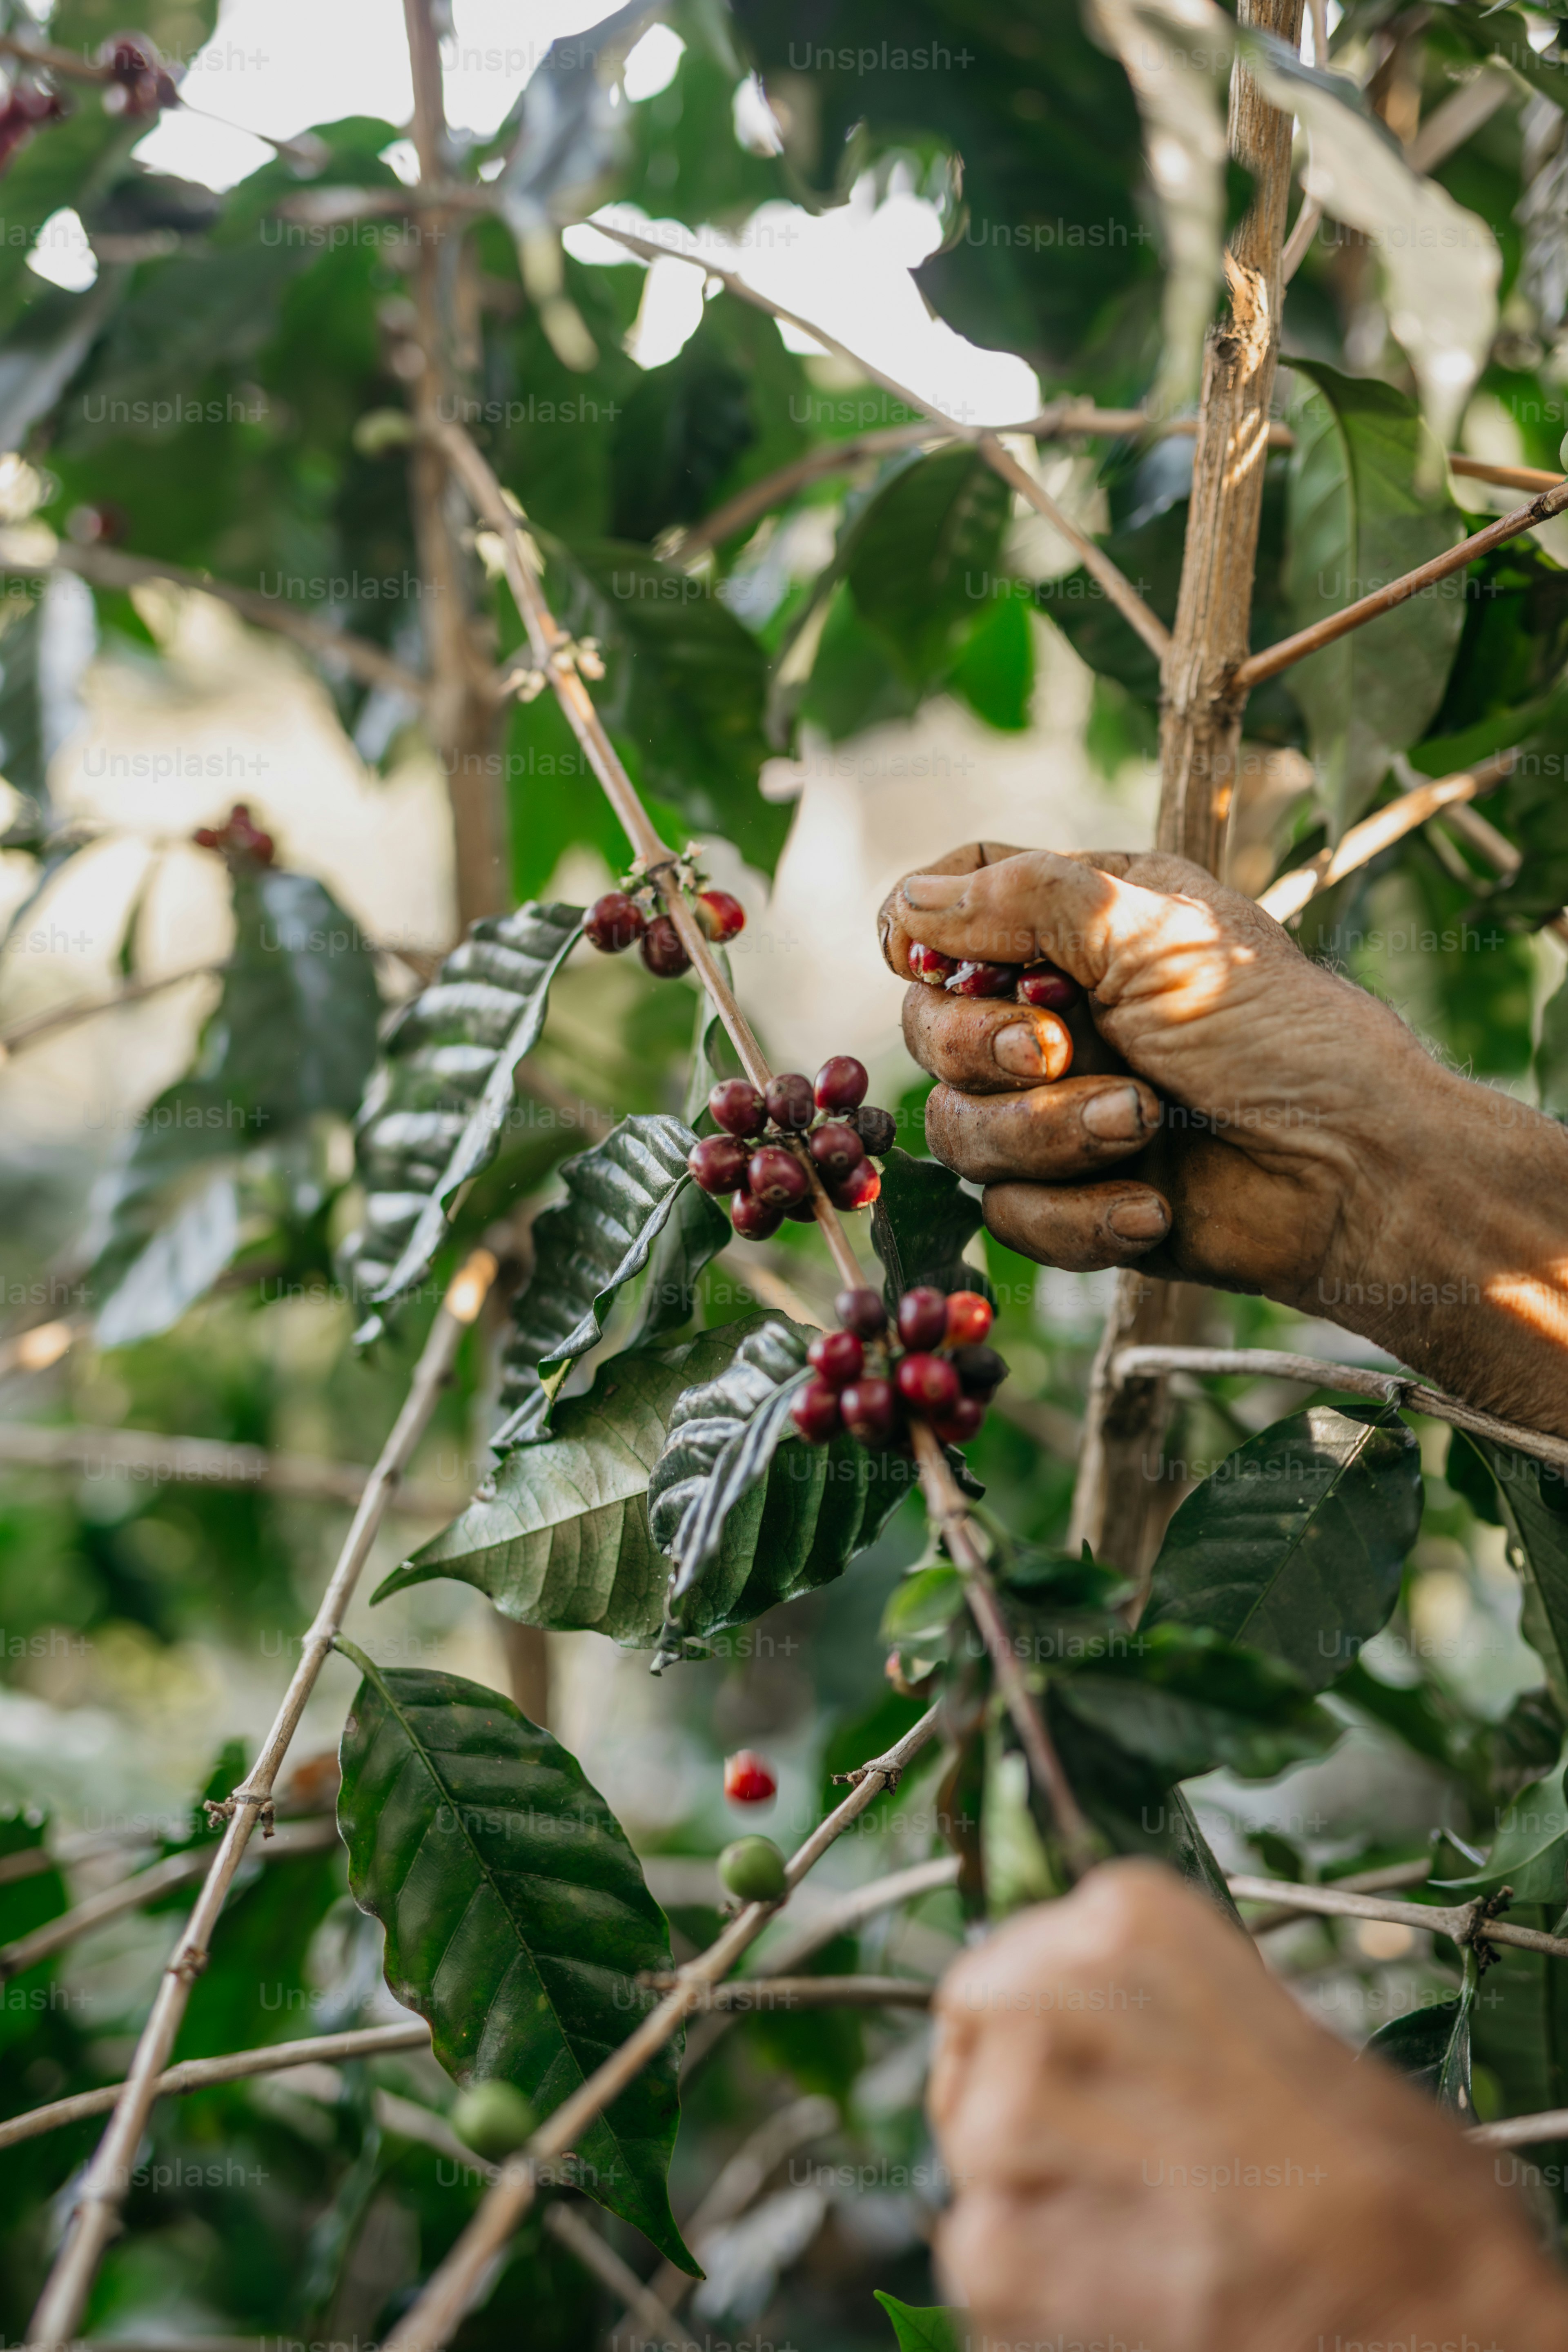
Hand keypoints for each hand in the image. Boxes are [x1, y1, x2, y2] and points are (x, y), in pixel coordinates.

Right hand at [878, 841, 1567, 1431]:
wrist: (1355, 1175)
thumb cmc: (1280, 1036)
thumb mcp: (1155, 933)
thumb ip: (1028, 900)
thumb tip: (909, 908)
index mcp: (1079, 923)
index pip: (948, 906)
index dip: (921, 934)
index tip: (932, 961)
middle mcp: (1056, 1011)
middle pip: (930, 1027)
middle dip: (987, 1049)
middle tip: (1060, 1051)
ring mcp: (1056, 1107)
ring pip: (960, 1129)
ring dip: (1046, 1135)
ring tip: (1140, 1127)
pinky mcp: (1070, 1197)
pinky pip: (1008, 1214)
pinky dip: (1077, 1214)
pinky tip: (1153, 1205)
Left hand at [928, 1863, 1567, 2351]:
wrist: (1433, 2314)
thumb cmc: (1387, 2182)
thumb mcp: (1277, 2023)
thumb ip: (1167, 2012)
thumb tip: (1105, 2036)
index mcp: (1125, 1918)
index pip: (1015, 1961)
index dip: (1050, 2032)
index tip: (1092, 2074)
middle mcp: (1051, 1995)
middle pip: (976, 2046)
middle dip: (1028, 2104)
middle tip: (1111, 2162)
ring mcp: (1012, 2126)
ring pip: (972, 2153)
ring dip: (1035, 2196)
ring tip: (1141, 2229)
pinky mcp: (999, 2253)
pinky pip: (979, 2253)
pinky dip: (1037, 2282)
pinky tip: (1128, 2287)